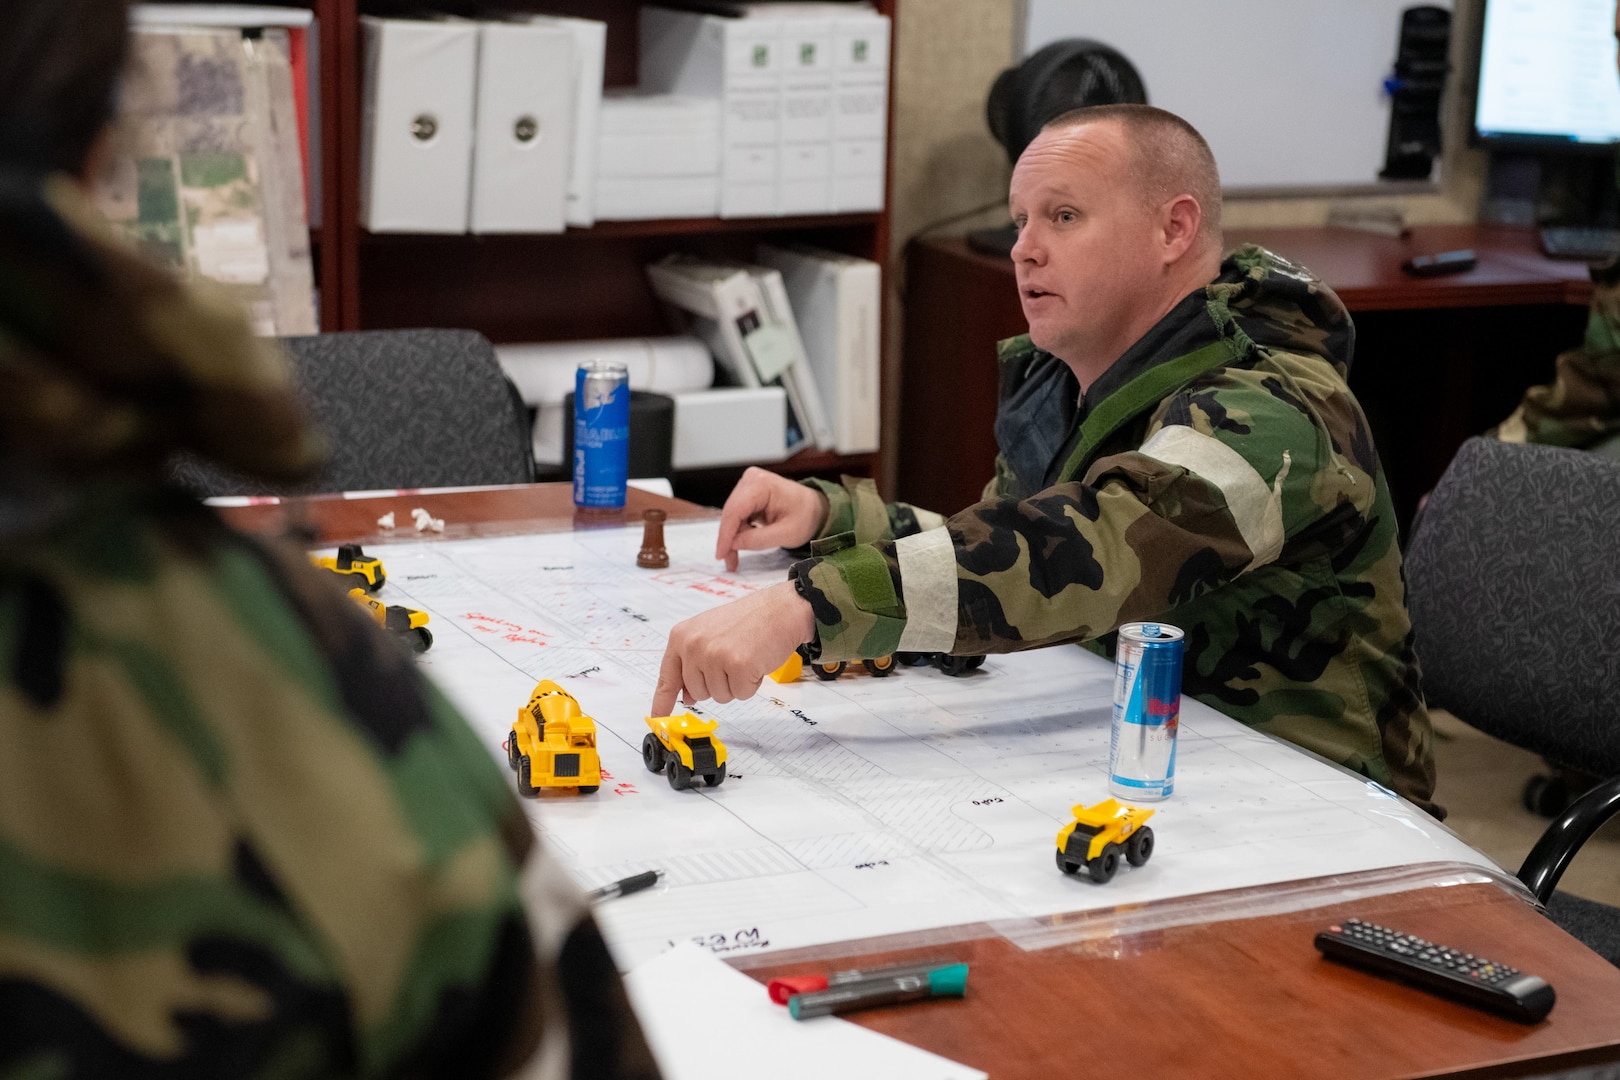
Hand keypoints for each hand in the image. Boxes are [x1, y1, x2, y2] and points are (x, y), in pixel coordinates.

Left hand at [651, 581, 814, 716]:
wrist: (779, 610)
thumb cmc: (748, 621)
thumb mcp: (709, 635)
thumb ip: (693, 663)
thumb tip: (686, 696)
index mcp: (682, 636)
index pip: (667, 676)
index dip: (663, 701)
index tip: (659, 717)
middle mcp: (694, 645)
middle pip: (697, 693)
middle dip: (717, 684)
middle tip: (732, 660)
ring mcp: (715, 656)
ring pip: (719, 696)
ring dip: (736, 684)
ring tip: (745, 657)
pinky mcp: (738, 666)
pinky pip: (741, 694)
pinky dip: (752, 684)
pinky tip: (755, 662)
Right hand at [714, 467, 826, 571]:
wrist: (815, 507)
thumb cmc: (806, 517)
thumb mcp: (786, 534)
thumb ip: (758, 540)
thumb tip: (733, 544)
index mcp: (762, 485)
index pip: (735, 511)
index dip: (726, 535)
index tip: (721, 555)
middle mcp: (751, 479)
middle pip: (731, 513)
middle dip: (729, 539)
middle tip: (729, 562)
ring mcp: (748, 484)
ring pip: (732, 516)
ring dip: (733, 537)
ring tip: (736, 557)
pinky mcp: (747, 492)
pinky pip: (737, 514)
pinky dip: (738, 531)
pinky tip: (743, 543)